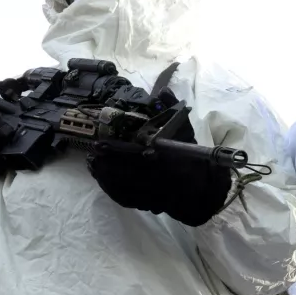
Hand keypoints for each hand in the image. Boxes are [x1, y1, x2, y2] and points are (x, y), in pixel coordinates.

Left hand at [86, 118, 232, 226]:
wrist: (202, 190)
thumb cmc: (193, 158)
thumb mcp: (186, 131)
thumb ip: (174, 111)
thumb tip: (163, 90)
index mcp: (168, 162)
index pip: (137, 155)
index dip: (116, 151)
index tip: (101, 143)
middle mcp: (159, 181)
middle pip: (125, 173)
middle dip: (106, 163)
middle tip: (93, 153)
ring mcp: (152, 195)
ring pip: (122, 187)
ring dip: (105, 176)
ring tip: (93, 164)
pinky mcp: (146, 204)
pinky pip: (124, 198)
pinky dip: (111, 189)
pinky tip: (102, 179)